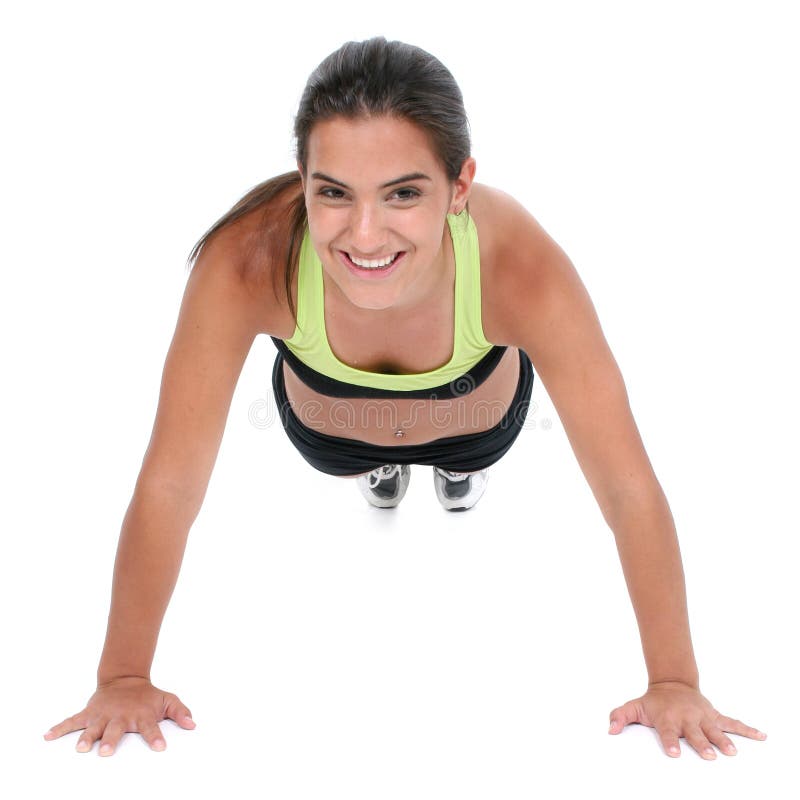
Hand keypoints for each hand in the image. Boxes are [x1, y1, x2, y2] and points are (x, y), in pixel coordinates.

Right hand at [43, 676, 195, 755]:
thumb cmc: (147, 696)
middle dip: (110, 740)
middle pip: (116, 730)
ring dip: (87, 737)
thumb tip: (193, 724)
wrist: (125, 679)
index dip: (155, 737)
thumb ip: (180, 712)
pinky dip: (59, 728)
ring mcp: (103, 715)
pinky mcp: (89, 713)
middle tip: (106, 751)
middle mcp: (120, 716)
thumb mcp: (167, 700)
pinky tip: (47, 736)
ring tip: (81, 748)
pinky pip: (71, 721)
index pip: (151, 727)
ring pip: (93, 727)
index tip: (160, 747)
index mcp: (141, 715)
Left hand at [608, 680, 766, 758]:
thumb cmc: (653, 702)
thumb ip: (619, 716)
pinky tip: (761, 736)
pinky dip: (747, 729)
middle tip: (708, 755)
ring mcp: (702, 717)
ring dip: (723, 740)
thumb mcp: (634, 707)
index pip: (668, 733)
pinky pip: (732, 723)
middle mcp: (686, 718)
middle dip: (701, 744)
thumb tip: (610, 729)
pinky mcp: (714, 715)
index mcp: (667, 719)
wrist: (672, 683)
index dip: (671, 742)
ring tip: (732, 752)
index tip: (675, 753)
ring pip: (714, 730)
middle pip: (695, 734)